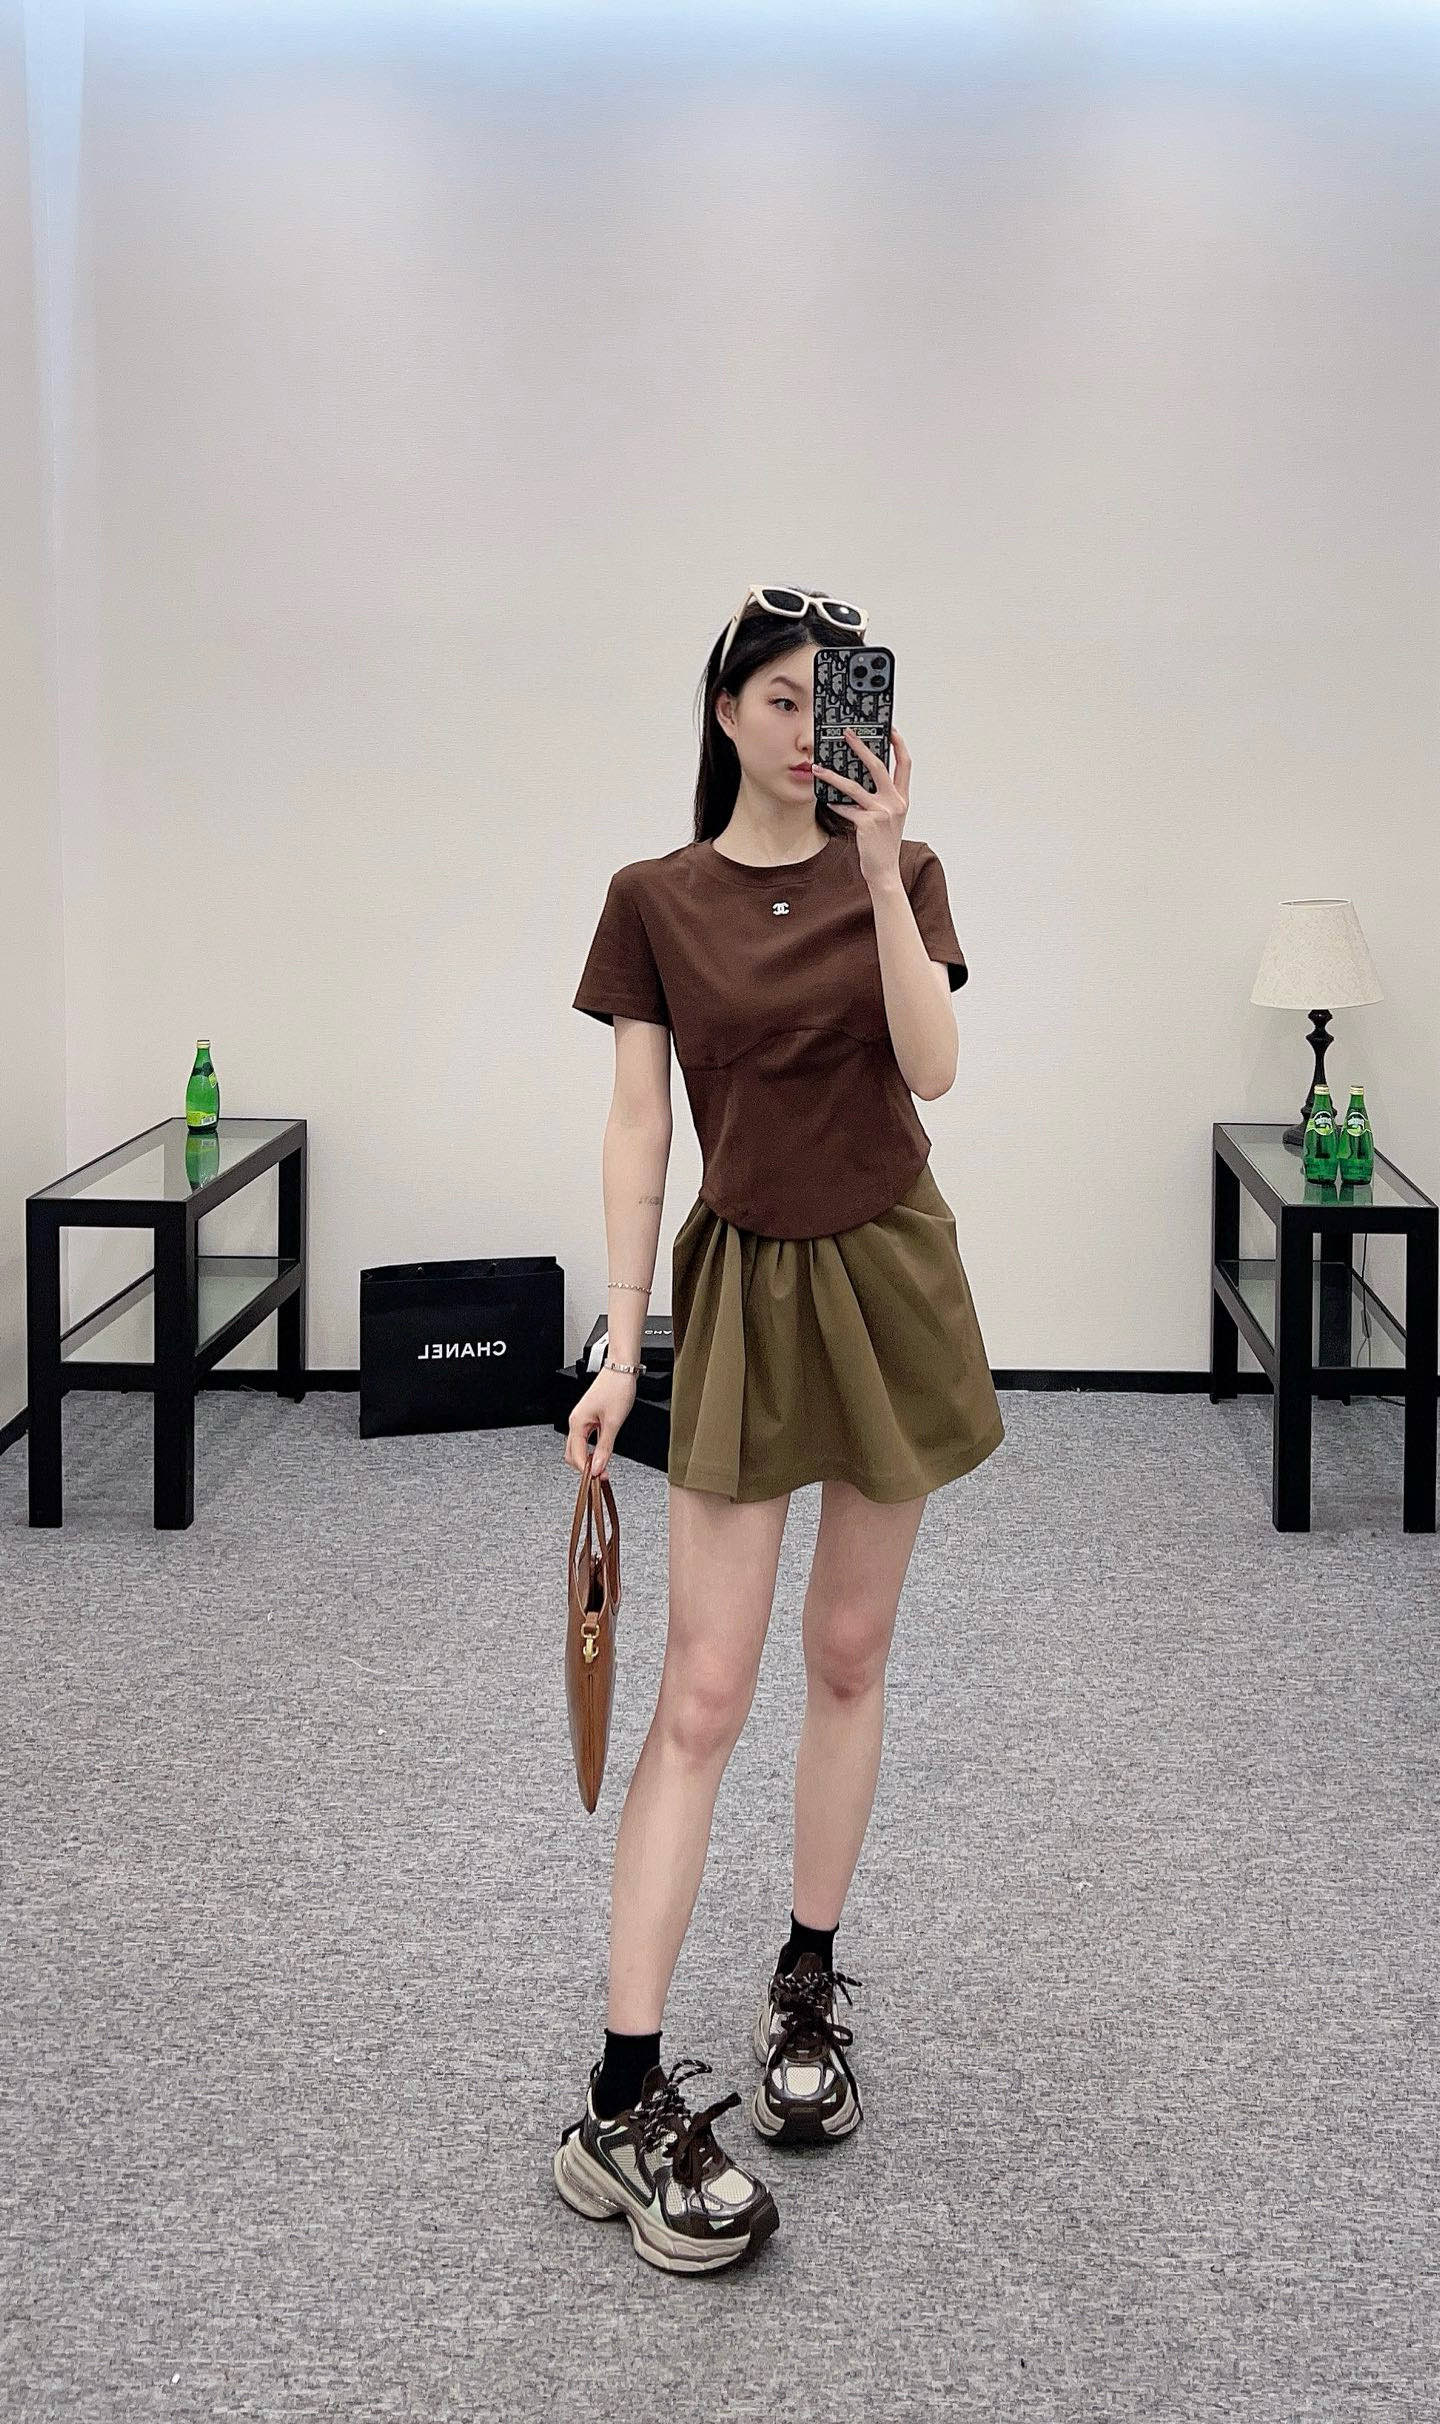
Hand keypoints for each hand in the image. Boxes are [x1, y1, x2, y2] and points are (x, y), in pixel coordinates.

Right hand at [564, 1368, 636, 1479]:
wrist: (621, 1369)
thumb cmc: (616, 1388)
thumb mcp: (613, 1422)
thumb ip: (605, 1447)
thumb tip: (598, 1467)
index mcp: (577, 1423)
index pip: (576, 1456)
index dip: (588, 1470)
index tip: (600, 1478)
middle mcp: (576, 1421)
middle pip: (572, 1454)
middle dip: (584, 1467)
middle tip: (602, 1475)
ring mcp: (582, 1419)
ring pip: (579, 1447)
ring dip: (588, 1458)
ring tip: (604, 1466)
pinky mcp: (589, 1416)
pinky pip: (585, 1438)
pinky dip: (592, 1449)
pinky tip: (602, 1452)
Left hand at [820, 723, 910, 889]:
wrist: (884, 870)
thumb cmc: (883, 844)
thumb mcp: (889, 818)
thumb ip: (880, 798)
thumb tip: (859, 779)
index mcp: (902, 798)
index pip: (905, 765)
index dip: (899, 745)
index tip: (889, 730)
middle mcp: (895, 802)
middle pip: (878, 766)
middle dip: (861, 747)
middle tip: (847, 734)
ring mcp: (882, 812)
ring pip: (854, 786)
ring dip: (833, 776)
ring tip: (818, 767)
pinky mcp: (867, 823)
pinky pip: (846, 808)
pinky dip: (835, 804)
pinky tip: (826, 801)